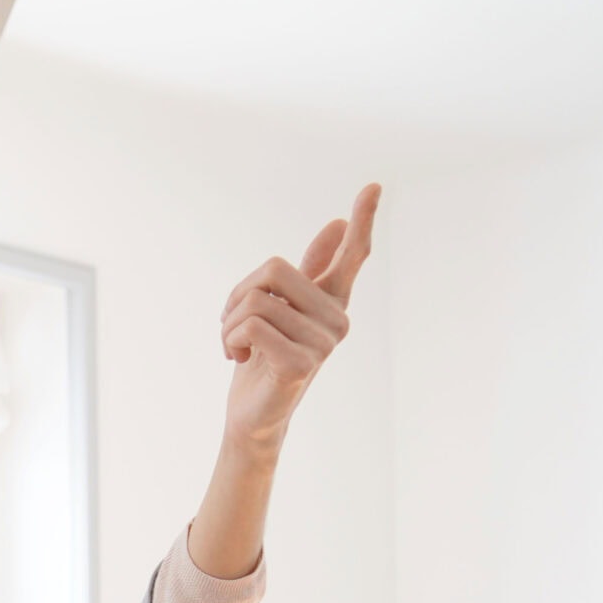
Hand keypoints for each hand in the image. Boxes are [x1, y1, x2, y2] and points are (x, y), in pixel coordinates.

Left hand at [220, 183, 378, 451]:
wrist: (251, 416)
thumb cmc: (263, 360)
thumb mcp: (280, 310)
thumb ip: (307, 273)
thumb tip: (336, 224)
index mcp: (332, 302)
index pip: (353, 256)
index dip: (363, 220)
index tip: (373, 186)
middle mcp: (337, 320)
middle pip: (273, 269)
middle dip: (238, 294)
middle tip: (234, 325)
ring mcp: (324, 343)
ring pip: (255, 300)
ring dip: (228, 324)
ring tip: (237, 347)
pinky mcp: (302, 363)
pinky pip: (251, 325)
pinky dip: (231, 340)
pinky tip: (239, 359)